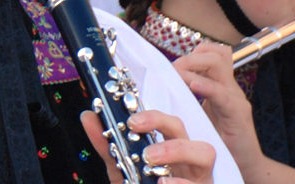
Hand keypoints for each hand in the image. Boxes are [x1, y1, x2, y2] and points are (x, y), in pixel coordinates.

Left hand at [81, 109, 214, 183]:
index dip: (153, 117)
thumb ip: (106, 146)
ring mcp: (199, 177)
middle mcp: (188, 159)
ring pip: (206, 153)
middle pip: (184, 128)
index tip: (130, 120)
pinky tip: (162, 183)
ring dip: (177, 151)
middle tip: (137, 134)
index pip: (167, 122)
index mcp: (171, 148)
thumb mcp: (122, 169)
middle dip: (162, 126)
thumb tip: (88, 116)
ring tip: (152, 163)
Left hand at [173, 43, 259, 163]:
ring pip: (218, 64)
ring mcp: (235, 99)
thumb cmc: (219, 141)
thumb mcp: (200, 115)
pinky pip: (223, 94)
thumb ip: (187, 100)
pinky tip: (193, 86)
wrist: (246, 165)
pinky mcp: (238, 115)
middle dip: (189, 57)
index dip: (192, 53)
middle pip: (215, 53)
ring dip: (192, 65)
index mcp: (221, 86)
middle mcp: (230, 88)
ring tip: (177, 75)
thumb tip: (158, 89)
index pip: (211, 53)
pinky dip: (207, 86)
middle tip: (171, 70)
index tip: (171, 66)